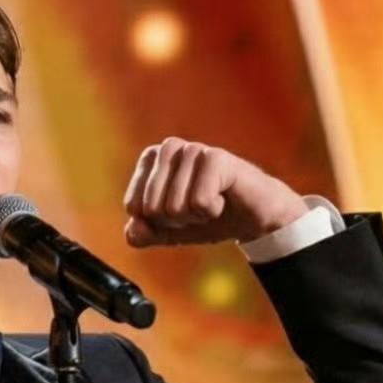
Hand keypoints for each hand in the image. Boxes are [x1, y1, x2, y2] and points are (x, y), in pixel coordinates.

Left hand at [123, 137, 307, 246]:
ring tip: (211, 203)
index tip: (178, 211)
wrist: (250, 217)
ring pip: (174, 207)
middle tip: (196, 208)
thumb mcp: (166, 232)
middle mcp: (169, 147)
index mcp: (151, 160)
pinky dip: (211, 211)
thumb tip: (133, 229)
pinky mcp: (216, 157)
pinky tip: (223, 199)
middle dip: (175, 221)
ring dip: (195, 216)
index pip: (133, 206)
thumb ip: (141, 235)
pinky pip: (198, 202)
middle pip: (152, 208)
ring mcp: (193, 149)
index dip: (156, 222)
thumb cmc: (206, 217)